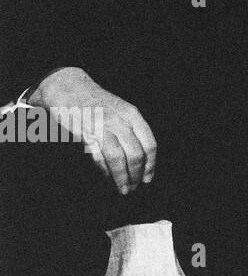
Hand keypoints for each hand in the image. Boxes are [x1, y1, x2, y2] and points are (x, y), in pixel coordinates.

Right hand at [29, 67, 156, 194]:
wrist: (68, 87)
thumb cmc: (95, 103)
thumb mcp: (120, 111)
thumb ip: (130, 130)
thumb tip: (140, 157)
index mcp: (133, 115)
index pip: (149, 143)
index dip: (151, 164)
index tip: (148, 178)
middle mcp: (121, 120)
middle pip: (136, 153)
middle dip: (137, 174)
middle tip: (134, 187)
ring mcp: (103, 126)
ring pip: (119, 158)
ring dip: (122, 177)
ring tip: (123, 189)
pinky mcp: (85, 132)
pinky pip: (99, 156)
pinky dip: (105, 170)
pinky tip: (108, 178)